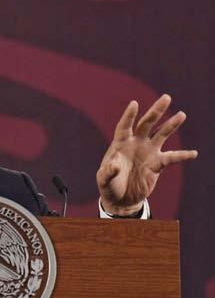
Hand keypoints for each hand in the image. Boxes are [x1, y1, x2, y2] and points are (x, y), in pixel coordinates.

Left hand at [97, 94, 197, 214]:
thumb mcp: (103, 180)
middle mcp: (136, 143)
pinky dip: (182, 155)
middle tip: (166, 98)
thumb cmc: (109, 186)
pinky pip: (172, 157)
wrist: (121, 199)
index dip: (129, 116)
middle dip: (156, 111)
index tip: (134, 104)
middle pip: (146, 123)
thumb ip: (107, 172)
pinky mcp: (157, 163)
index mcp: (121, 144)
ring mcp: (148, 152)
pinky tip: (193, 153)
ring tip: (181, 115)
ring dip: (171, 125)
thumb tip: (115, 165)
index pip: (125, 126)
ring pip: (161, 134)